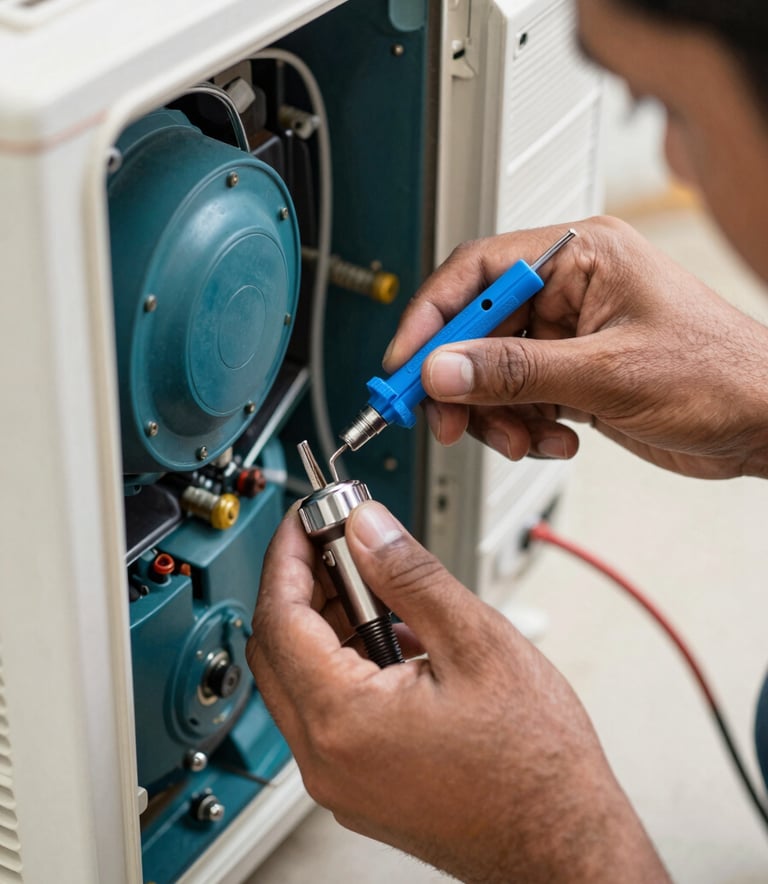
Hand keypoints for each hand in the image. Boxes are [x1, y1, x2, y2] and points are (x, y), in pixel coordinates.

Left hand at [248, 501, 667, 882]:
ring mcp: (339, 778)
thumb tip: (367, 530)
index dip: (289, 554)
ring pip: (301, 679)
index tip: (307, 520)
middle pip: (278, 648)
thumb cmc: (534, 764)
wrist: (563, 843)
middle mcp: (326, 758)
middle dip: (302, 583)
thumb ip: (410, 577)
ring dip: (327, 622)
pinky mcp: (358, 785)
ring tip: (378, 584)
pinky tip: (392, 636)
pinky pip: (328, 710)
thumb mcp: (476, 643)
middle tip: (341, 543)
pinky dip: (345, 662)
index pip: (280, 615)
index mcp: (343, 720)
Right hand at [384, 216, 767, 478]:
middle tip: (446, 419)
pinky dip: (525, 426)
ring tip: (524, 439)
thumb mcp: (608, 374)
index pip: (477, 271)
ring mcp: (569, 335)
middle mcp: (569, 289)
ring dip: (496, 414)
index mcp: (580, 256)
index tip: (404, 363)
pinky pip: (518, 398)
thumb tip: (443, 368)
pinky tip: (558, 439)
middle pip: (476, 327)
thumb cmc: (720, 375)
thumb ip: (516, 372)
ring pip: (492, 371)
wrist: (767, 424)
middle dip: (461, 380)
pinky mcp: (572, 374)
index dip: (432, 318)